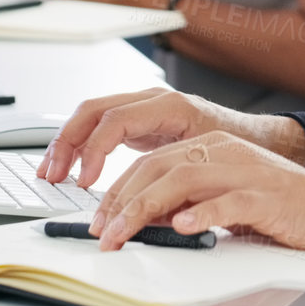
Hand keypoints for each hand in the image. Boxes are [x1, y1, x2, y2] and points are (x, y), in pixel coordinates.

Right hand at [40, 88, 253, 187]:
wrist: (253, 136)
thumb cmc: (236, 146)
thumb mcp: (208, 160)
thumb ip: (177, 176)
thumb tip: (147, 206)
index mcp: (168, 105)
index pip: (115, 120)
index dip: (94, 151)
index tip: (85, 181)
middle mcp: (151, 100)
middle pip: (93, 110)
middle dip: (67, 142)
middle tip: (52, 175)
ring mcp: (142, 107)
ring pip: (91, 114)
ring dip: (66, 142)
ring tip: (51, 171)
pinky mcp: (139, 120)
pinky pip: (100, 125)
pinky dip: (80, 143)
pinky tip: (70, 166)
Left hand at [87, 131, 304, 254]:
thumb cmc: (279, 208)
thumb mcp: (223, 201)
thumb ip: (187, 202)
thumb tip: (145, 217)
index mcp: (211, 148)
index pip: (151, 162)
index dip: (118, 190)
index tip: (98, 220)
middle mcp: (224, 152)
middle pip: (158, 167)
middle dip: (122, 201)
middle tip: (101, 232)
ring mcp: (245, 171)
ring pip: (183, 181)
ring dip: (146, 210)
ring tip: (124, 234)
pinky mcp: (267, 196)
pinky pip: (229, 202)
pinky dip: (202, 214)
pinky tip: (182, 227)